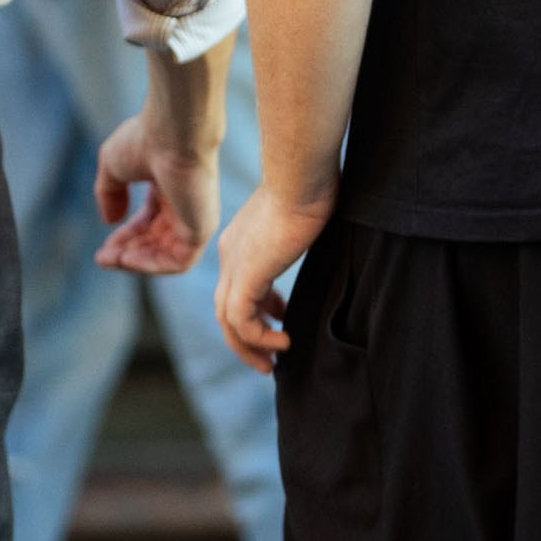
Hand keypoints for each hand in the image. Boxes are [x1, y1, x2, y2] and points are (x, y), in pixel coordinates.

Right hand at [93, 110, 222, 275]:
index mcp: (169, 186)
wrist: (173, 133)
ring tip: (111, 259)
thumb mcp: (114, 167)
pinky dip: (152, 264)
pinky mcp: (203, 229)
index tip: (103, 249)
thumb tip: (110, 222)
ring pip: (166, 255)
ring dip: (136, 261)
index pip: (148, 222)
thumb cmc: (145, 141)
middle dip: (127, 252)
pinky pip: (179, 262)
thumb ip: (109, 194)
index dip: (125, 236)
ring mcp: (196, 218)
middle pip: (155, 241)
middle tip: (103, 258)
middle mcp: (185, 204)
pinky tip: (128, 259)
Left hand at [215, 179, 336, 373]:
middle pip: (225, 309)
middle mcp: (230, 256)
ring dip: (250, 348)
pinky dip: (260, 338)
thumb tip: (314, 244)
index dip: (259, 309)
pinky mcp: (245, 275)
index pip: (236, 286)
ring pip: (228, 322)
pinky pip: (241, 322)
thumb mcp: (300, 220)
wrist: (301, 176)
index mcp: (239, 242)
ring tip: (273, 364)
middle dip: (248, 338)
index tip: (282, 318)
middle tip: (271, 358)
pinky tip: (284, 341)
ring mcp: (234, 266)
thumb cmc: (312, 188)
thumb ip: (298, 240)